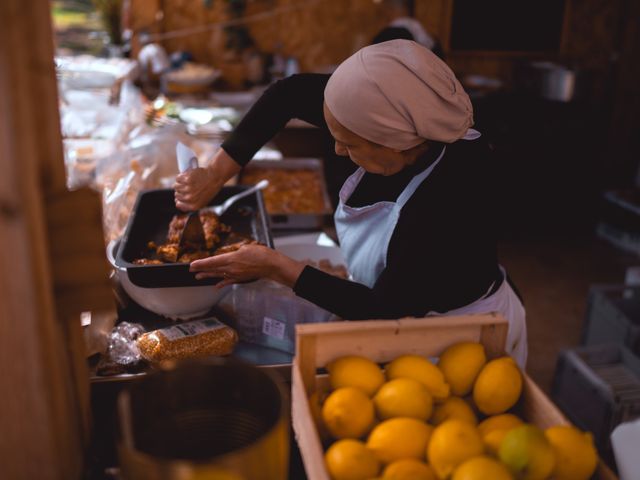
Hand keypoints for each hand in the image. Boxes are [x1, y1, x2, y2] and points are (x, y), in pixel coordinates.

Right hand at [174, 148, 241, 210]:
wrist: (215, 177)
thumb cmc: (209, 188)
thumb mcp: (202, 201)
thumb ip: (191, 204)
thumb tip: (177, 203)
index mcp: (194, 206)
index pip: (178, 204)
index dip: (179, 199)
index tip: (182, 195)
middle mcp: (190, 199)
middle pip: (176, 195)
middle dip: (180, 190)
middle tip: (188, 186)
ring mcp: (188, 189)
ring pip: (176, 186)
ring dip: (180, 183)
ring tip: (188, 181)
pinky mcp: (187, 179)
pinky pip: (178, 178)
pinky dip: (181, 176)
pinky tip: (187, 176)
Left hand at [189, 244, 305, 288]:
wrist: (271, 265)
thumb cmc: (261, 254)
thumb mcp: (246, 248)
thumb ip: (235, 253)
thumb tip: (230, 256)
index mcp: (231, 259)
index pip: (212, 261)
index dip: (201, 264)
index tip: (192, 265)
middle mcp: (231, 268)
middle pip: (213, 269)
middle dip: (201, 270)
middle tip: (191, 271)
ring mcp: (235, 275)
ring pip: (218, 275)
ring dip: (208, 276)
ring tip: (198, 277)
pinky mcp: (241, 278)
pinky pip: (228, 281)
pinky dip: (222, 283)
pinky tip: (216, 286)